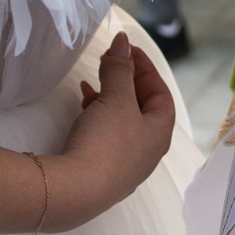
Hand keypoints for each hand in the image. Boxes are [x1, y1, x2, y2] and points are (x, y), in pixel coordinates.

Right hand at [46, 34, 176, 228]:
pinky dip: (97, 115)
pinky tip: (82, 106)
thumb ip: (120, 68)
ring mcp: (124, 164)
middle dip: (125, 81)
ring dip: (109, 96)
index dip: (145, 68)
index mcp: (159, 133)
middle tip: (108, 61)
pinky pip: (105, 135)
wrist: (74, 192)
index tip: (126, 49)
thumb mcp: (116, 98)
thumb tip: (123, 41)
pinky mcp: (101, 171)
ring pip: (121, 121)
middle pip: (141, 107)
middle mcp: (147, 151)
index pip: (160, 93)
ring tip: (91, 82)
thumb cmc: (106, 143)